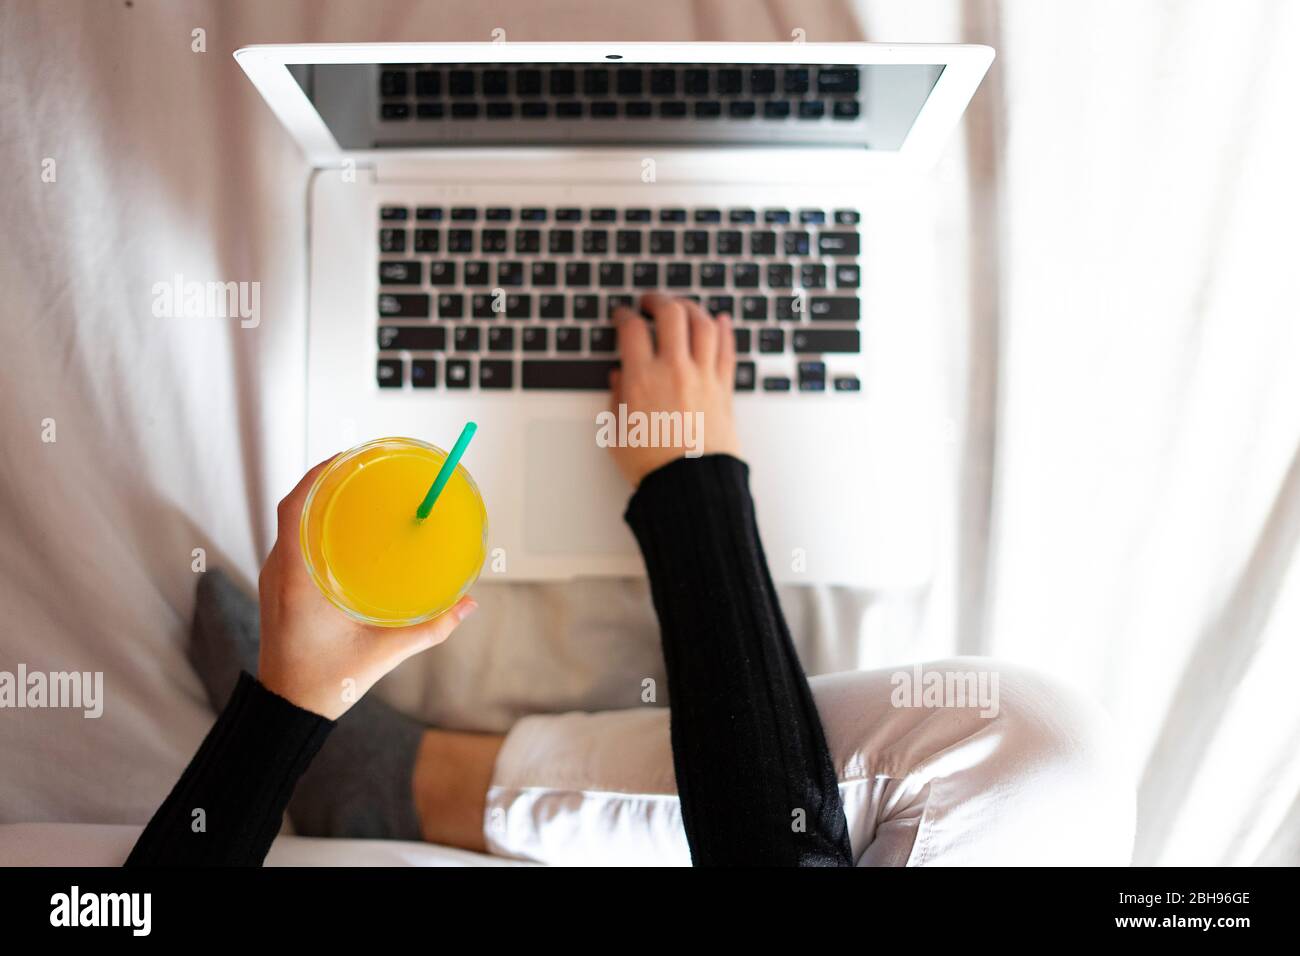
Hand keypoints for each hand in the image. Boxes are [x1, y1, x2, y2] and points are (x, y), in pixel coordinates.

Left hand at [256, 458, 476, 719]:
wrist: (286, 711)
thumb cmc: (326, 683)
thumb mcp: (383, 654)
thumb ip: (430, 629)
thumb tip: (469, 605)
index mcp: (296, 579)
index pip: (295, 507)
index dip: (317, 475)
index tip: (348, 457)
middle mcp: (279, 571)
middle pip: (296, 506)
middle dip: (327, 480)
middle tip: (365, 467)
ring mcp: (276, 579)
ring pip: (293, 523)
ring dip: (321, 502)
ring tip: (359, 490)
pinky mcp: (280, 589)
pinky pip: (295, 542)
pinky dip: (316, 525)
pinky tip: (347, 529)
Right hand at [608, 293, 741, 486]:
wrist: (690, 486)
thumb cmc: (653, 465)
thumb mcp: (618, 431)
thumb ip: (617, 397)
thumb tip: (619, 377)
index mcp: (643, 378)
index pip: (632, 329)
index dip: (624, 315)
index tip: (621, 315)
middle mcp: (675, 370)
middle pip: (671, 314)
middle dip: (658, 300)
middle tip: (650, 301)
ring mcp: (704, 376)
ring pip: (703, 324)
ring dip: (691, 308)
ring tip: (682, 307)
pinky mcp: (724, 388)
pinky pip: (727, 349)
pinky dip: (724, 330)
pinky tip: (720, 321)